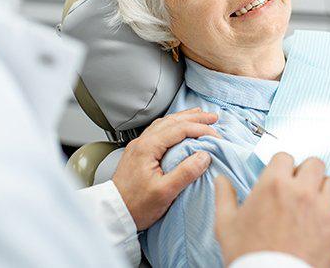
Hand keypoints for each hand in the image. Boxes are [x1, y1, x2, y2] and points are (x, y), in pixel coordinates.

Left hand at [112, 107, 219, 230]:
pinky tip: (179, 127)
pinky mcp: (138, 152)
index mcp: (148, 147)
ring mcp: (139, 146)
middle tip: (213, 118)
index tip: (216, 135)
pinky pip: (159, 130)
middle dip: (195, 117)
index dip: (200, 129)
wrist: (113, 214)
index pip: (180, 129)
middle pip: (172, 121)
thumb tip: (204, 155)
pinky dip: (174, 125)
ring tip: (199, 116)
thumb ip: (185, 172)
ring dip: (184, 118)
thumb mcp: (164, 192)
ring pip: (165, 123)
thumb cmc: (136, 206)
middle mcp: (142, 142)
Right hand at [215, 153, 329, 267]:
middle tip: (299, 189)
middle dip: (307, 174)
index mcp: (274, 184)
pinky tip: (322, 226)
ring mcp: (323, 210)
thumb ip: (224, 196)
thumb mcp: (226, 225)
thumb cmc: (248, 256)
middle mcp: (301, 192)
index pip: (285, 156)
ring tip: (313, 206)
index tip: (280, 179)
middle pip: (315, 164)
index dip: (282, 168)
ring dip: (323, 192)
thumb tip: (221, 180)